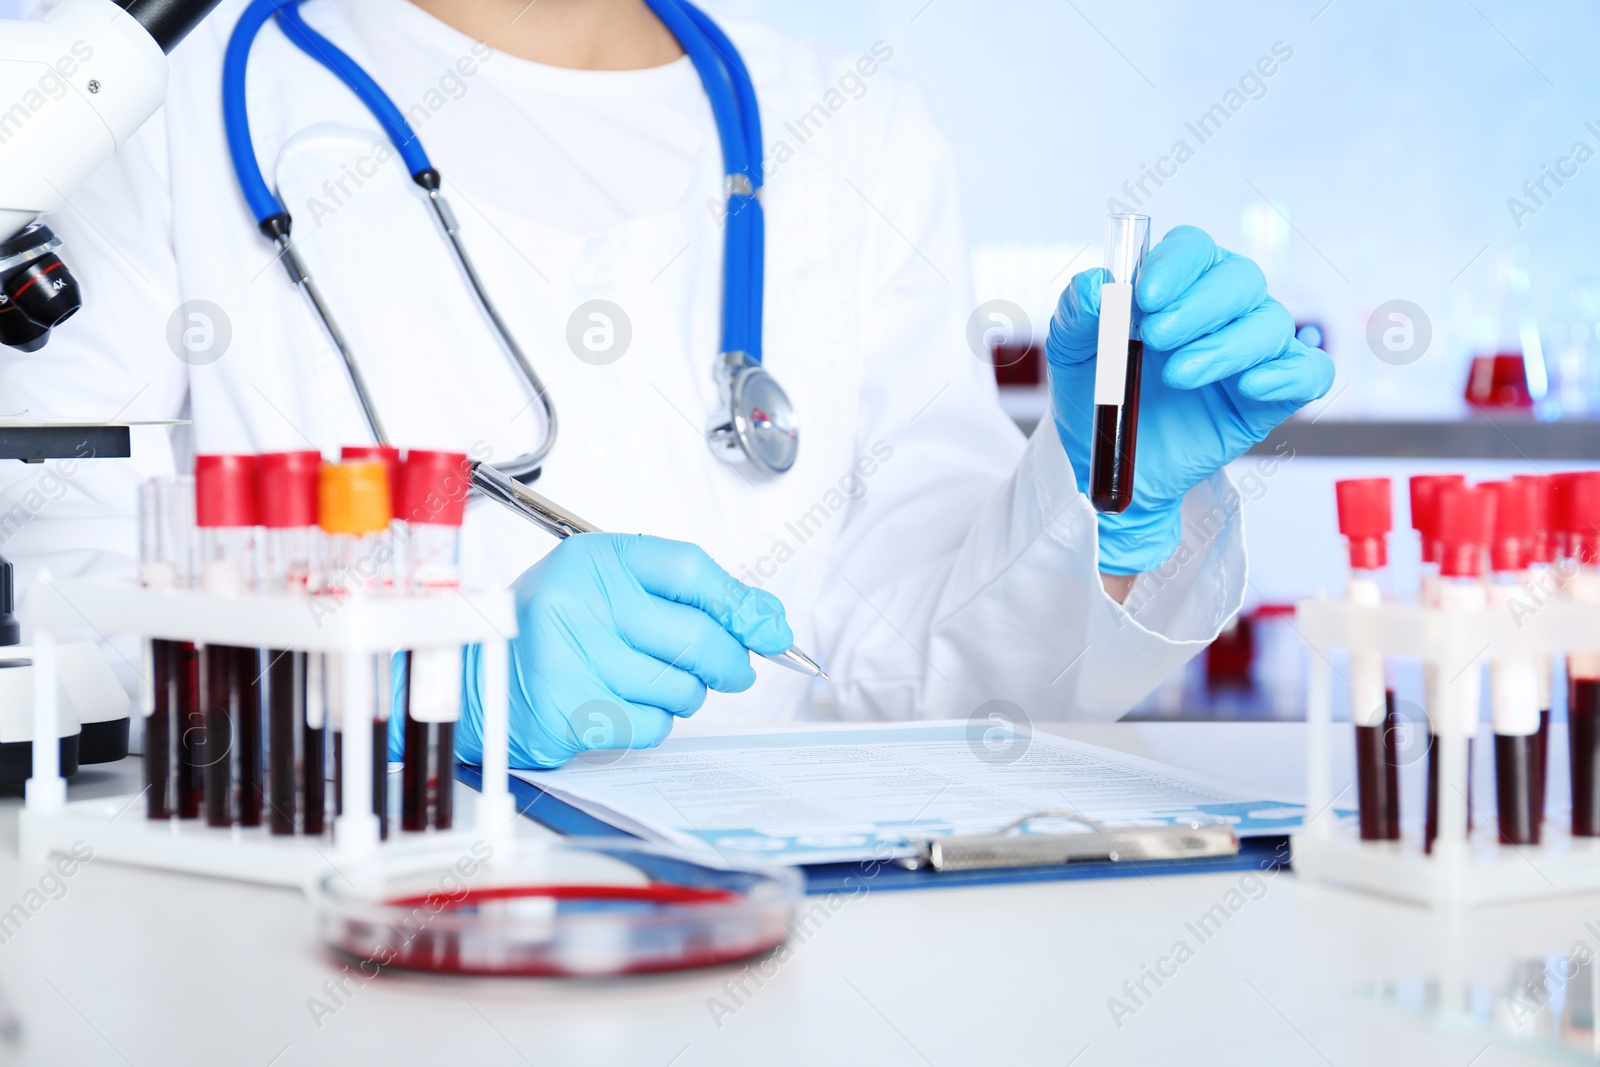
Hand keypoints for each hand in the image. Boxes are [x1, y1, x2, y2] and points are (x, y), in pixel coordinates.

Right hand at [454, 533, 792, 767]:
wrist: (482, 677)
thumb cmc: (553, 627)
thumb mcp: (611, 587)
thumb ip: (688, 596)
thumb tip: (767, 621)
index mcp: (594, 560)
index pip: (689, 570)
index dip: (739, 602)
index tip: (769, 627)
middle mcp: (580, 603)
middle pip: (696, 634)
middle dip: (730, 660)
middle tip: (734, 668)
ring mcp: (573, 659)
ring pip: (680, 687)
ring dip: (689, 693)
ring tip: (660, 682)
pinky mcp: (572, 711)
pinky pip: (652, 724)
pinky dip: (656, 721)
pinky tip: (628, 704)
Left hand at [1046, 225, 1333, 574]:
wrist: (1106, 463)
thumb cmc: (1095, 395)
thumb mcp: (1071, 354)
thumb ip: (1077, 314)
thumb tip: (1096, 285)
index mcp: (1177, 283)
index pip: (1193, 249)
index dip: (1176, 265)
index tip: (1145, 296)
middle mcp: (1222, 308)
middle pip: (1240, 279)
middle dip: (1201, 305)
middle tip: (1156, 337)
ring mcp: (1251, 350)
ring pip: (1271, 324)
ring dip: (1225, 347)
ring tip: (1179, 376)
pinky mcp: (1271, 395)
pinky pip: (1309, 372)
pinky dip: (1289, 374)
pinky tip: (1251, 386)